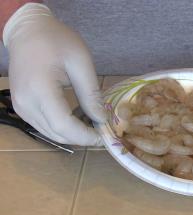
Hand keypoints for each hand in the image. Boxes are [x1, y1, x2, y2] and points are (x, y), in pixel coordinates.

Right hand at [4, 3, 104, 145]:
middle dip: (82, 138)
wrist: (27, 31)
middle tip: (103, 131)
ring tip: (93, 124)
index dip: (85, 136)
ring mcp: (20, 107)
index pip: (63, 125)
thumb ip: (91, 94)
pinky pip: (44, 126)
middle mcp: (26, 103)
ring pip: (51, 134)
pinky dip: (63, 128)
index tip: (105, 136)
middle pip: (57, 134)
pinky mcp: (21, 108)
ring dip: (73, 135)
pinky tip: (78, 118)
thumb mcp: (81, 63)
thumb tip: (102, 119)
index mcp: (40, 89)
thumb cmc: (57, 41)